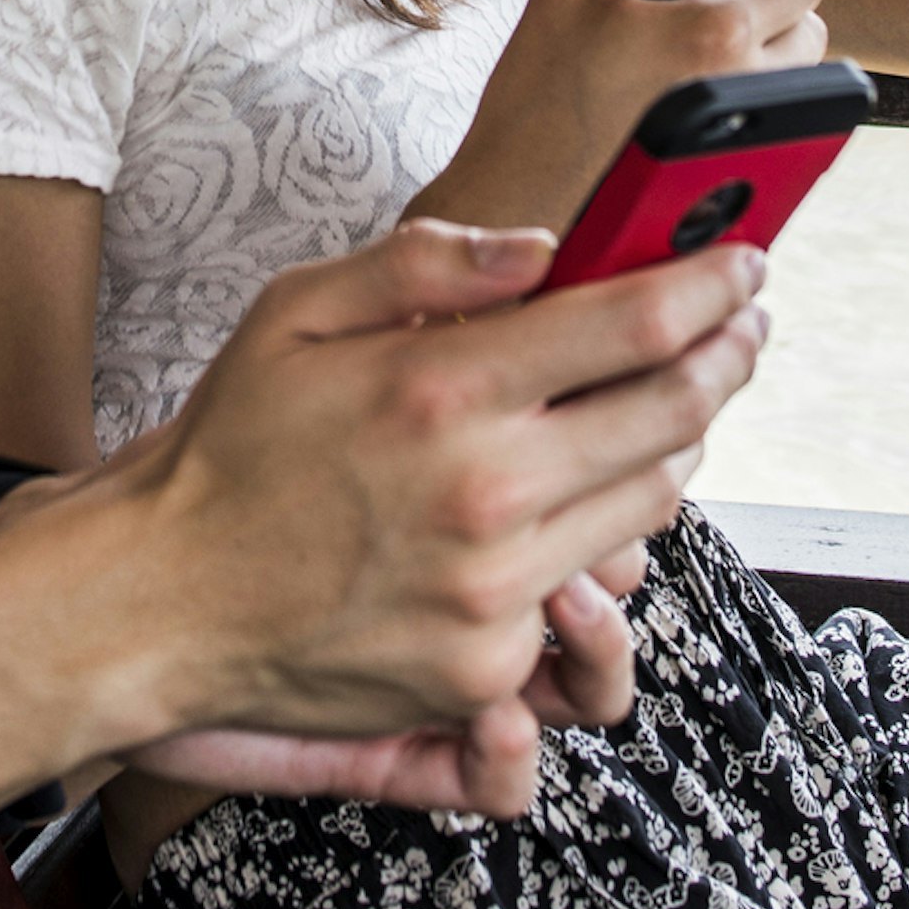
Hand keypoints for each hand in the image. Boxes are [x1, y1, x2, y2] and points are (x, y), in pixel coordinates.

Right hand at [106, 218, 766, 791]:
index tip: (742, 263)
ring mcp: (494, 589)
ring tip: (672, 397)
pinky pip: (591, 585)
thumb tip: (544, 244)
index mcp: (440, 388)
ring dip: (682, 440)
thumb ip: (425, 261)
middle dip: (729, 355)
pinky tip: (583, 494)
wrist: (166, 601)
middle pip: (676, 412)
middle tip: (742, 325)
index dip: (710, 283)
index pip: (633, 323)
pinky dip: (603, 531)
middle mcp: (484, 491)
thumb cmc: (233, 448)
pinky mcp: (490, 663)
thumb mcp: (297, 311)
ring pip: (652, 500)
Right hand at [426, 0, 826, 234]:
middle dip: (775, 22)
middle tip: (710, 30)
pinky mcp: (754, 193)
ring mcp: (759, 150)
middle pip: (814, 34)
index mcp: (715, 31)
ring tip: (703, 78)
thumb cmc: (531, 98)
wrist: (512, 209)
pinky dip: (763, 131)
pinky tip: (703, 130)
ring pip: (807, 91)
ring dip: (772, 75)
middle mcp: (751, 90)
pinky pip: (792, 146)